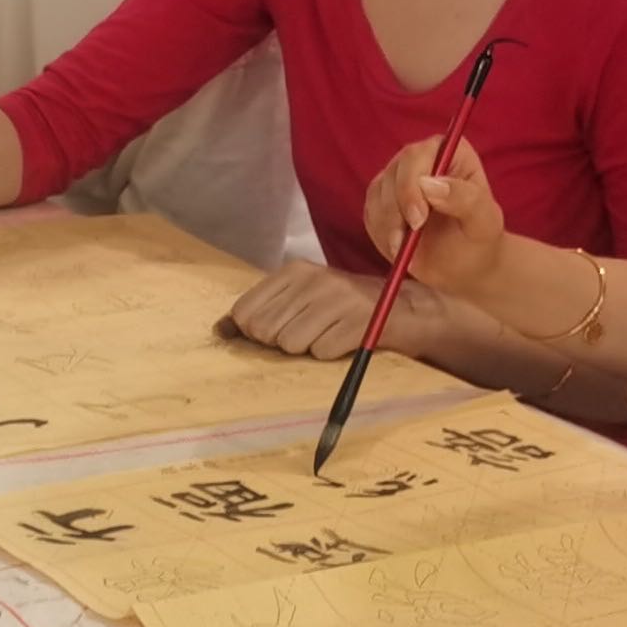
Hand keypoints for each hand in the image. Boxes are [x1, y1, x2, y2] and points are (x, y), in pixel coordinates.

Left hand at [225, 262, 396, 359]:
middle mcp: (314, 279)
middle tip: (308, 333)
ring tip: (328, 335)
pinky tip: (345, 340)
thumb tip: (219, 331)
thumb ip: (260, 311)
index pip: (245, 313)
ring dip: (307, 349)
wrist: (407, 309)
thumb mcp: (302, 299)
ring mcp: (337, 299)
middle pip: (264, 331)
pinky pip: (321, 353)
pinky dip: (330, 355)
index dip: (257, 332)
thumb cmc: (345, 309)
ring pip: (290, 344)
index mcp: (295, 271)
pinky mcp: (358, 322)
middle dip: (281, 342)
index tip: (279, 330)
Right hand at [361, 137, 511, 298]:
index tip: (417, 221)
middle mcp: (420, 159)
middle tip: (405, 242)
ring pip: (377, 194)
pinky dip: (380, 234)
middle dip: (396, 211)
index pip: (416, 156)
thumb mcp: (483, 222)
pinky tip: (399, 248)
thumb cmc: (478, 239)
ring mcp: (397, 179)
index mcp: (449, 152)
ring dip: (387, 226)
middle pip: (392, 173)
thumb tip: (429, 184)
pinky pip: (370, 213)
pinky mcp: (381, 201)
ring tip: (405, 250)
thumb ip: (466, 199)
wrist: (463, 263)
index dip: (410, 187)